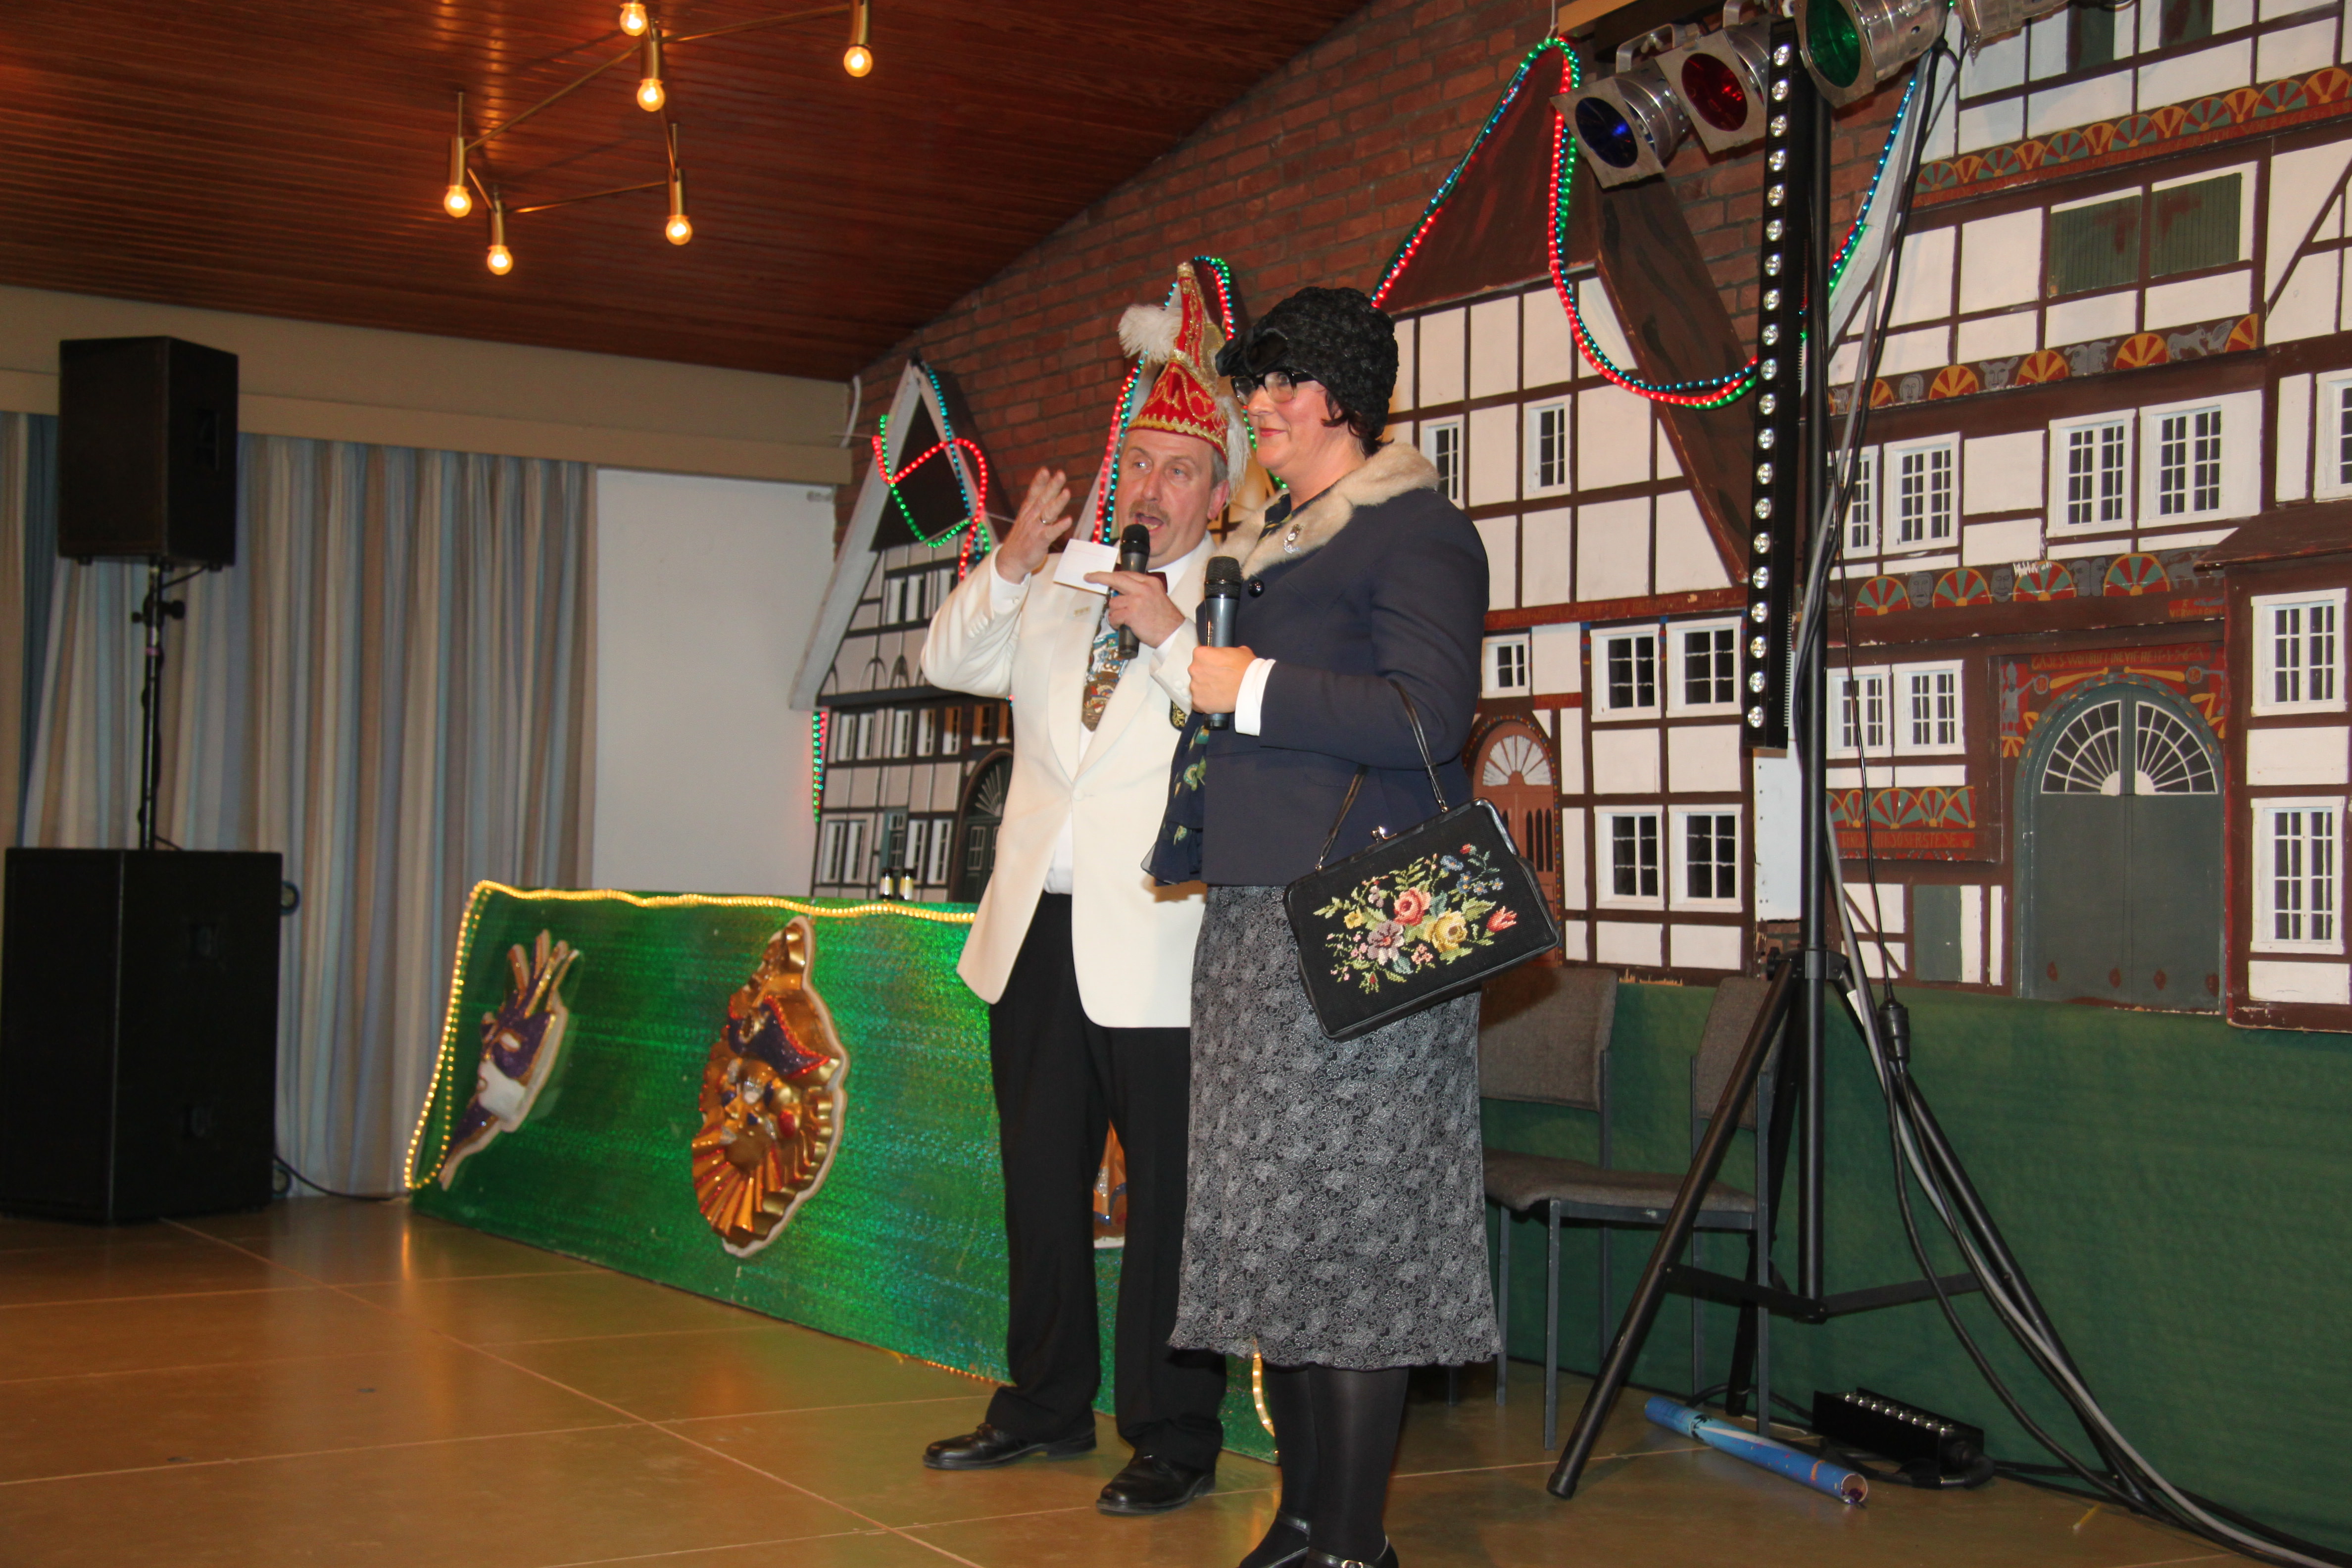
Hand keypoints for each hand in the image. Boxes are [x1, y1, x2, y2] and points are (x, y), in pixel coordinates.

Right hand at [993, 467, 1074, 583]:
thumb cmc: (1022, 539)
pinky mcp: (1039, 541)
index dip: (1039, 481)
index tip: (1045, 470)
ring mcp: (1035, 528)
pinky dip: (1059, 526)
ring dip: (1058, 502)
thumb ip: (1037, 507)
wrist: (1011, 560)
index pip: (1033, 493)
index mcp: (1027, 510)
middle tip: (1060, 474)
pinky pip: (1051, 532)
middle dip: (1052, 486)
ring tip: (1067, 492)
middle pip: (1043, 498)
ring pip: (1048, 512)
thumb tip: (1049, 494)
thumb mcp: (1026, 519)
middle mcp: (1031, 517)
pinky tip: (1068, 520)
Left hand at [1083, 569, 1183, 648]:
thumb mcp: (1157, 596)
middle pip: (1116, 579)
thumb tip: (1122, 592)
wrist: (1173, 633)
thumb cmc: (1166, 620)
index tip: (1100, 575)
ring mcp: (1136, 600)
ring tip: (1124, 620)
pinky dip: (1115, 622)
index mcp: (1150, 583)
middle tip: (1089, 577)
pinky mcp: (1131, 613)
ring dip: (1114, 612)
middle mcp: (1143, 588)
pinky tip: (1122, 626)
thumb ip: (1141, 591)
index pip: (1126, 574)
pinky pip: (1114, 616)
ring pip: (1113, 602)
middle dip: (1099, 577)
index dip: (1111, 575)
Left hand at [1189, 644, 1255, 714]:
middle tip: (1220, 679)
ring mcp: (1195, 687)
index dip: (1209, 661)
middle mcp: (1194, 669)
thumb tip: (1227, 655)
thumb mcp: (1239, 651)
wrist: (1252, 687)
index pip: (1199, 656)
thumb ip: (1226, 652)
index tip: (1216, 666)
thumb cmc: (1247, 668)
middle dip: (1206, 676)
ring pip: (1197, 688)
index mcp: (1201, 654)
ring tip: (1220, 692)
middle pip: (1196, 672)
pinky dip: (1205, 703)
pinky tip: (1216, 701)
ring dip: (1205, 690)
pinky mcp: (1198, 702)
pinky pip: (1198, 703)